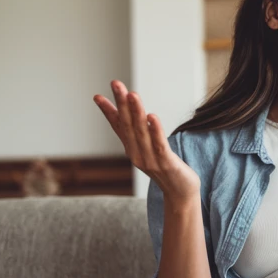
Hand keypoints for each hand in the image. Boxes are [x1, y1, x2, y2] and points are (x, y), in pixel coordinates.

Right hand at [93, 80, 200, 203]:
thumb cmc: (166, 168)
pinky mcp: (166, 163)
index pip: (118, 126)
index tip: (97, 96)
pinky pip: (159, 144)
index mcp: (132, 149)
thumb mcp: (148, 148)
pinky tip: (152, 116)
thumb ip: (139, 132)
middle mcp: (137, 154)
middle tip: (116, 84)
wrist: (180, 193)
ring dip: (136, 112)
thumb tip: (131, 113)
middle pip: (128, 125)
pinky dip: (155, 130)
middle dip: (121, 103)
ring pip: (141, 132)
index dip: (108, 111)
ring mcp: (150, 159)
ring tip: (132, 94)